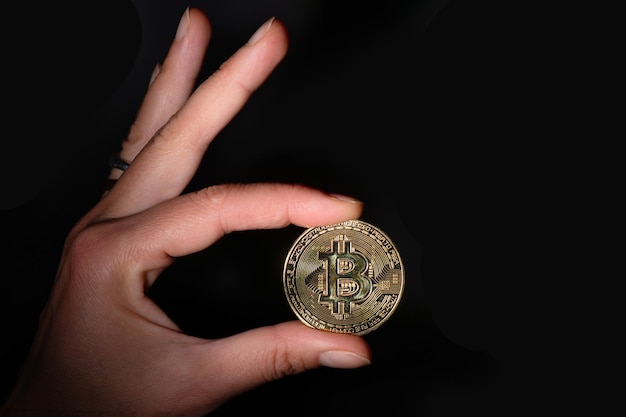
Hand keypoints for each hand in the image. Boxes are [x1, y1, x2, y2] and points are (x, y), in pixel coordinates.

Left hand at [1, 8, 369, 416]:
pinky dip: (161, 117)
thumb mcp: (194, 383)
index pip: (220, 208)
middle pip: (176, 134)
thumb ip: (276, 355)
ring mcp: (106, 221)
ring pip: (148, 133)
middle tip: (268, 40)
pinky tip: (173, 100)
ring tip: (199, 33)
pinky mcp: (114, 229)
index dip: (287, 202)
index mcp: (117, 252)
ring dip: (179, 79)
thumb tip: (345, 344)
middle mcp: (106, 225)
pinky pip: (139, 157)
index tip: (338, 208)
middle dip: (228, 80)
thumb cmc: (100, 404)